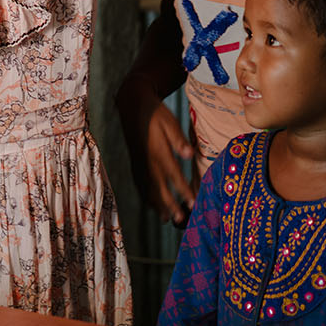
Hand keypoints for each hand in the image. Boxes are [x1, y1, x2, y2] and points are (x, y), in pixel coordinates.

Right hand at [130, 101, 195, 226]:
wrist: (132, 106)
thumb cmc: (155, 113)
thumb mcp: (170, 121)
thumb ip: (178, 139)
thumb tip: (190, 155)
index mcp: (158, 151)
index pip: (173, 174)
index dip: (183, 190)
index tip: (193, 203)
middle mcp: (147, 160)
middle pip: (159, 187)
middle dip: (170, 204)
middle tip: (181, 219)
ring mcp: (139, 163)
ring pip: (148, 188)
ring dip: (158, 205)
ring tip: (167, 219)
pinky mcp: (135, 163)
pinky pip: (140, 184)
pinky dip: (146, 197)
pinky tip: (153, 205)